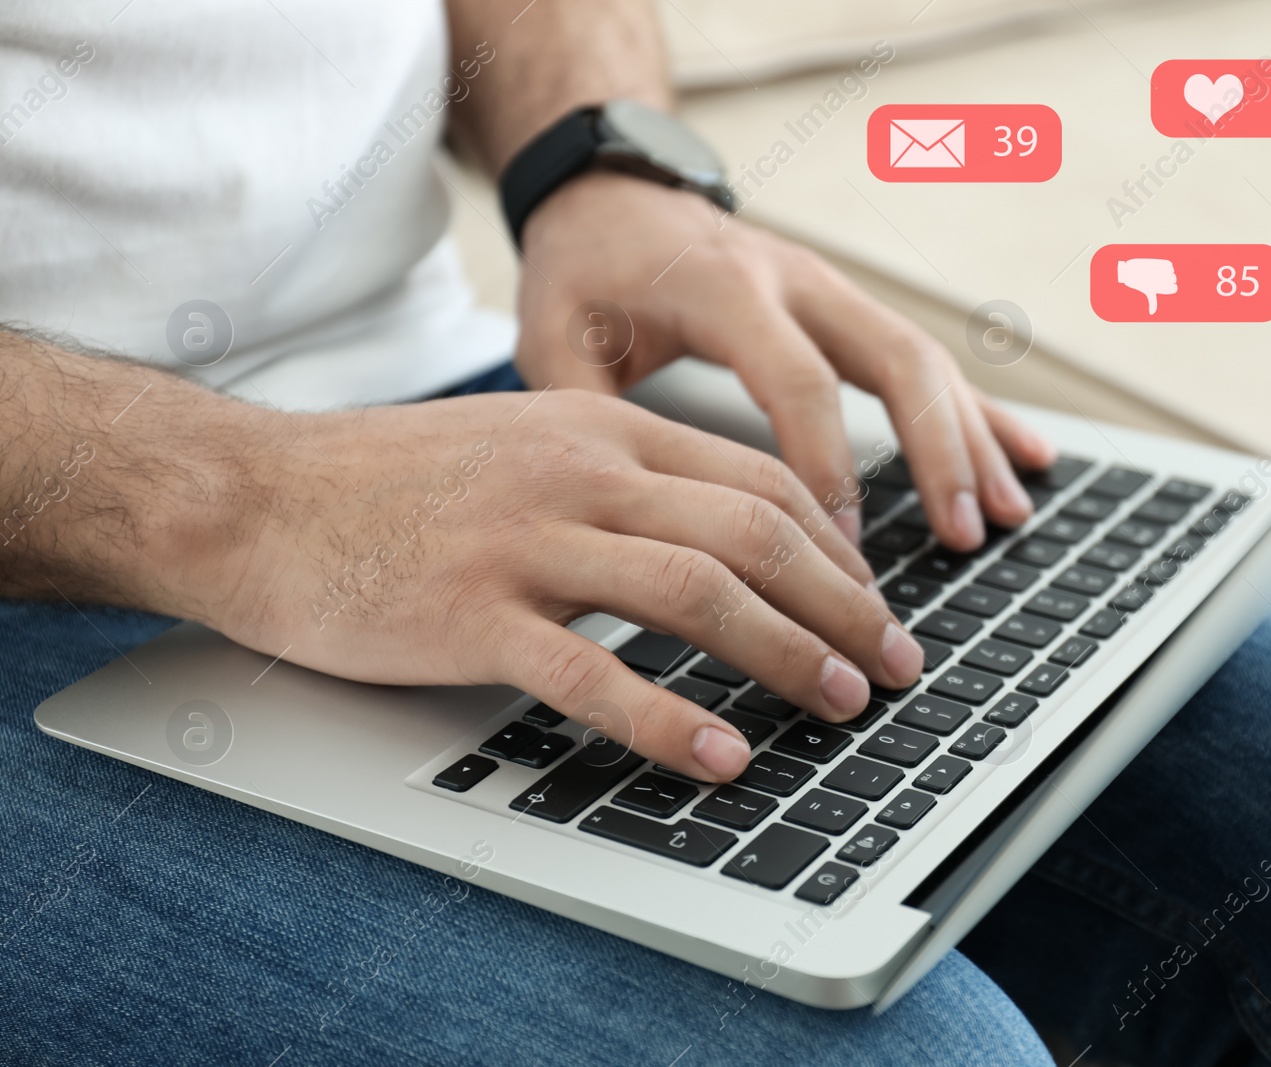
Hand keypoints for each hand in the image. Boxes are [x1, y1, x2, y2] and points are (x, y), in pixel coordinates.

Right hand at [212, 390, 923, 780]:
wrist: (254, 495)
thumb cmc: (390, 481)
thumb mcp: (523, 446)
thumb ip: (617, 479)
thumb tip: (716, 539)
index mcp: (601, 428)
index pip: (757, 481)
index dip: (837, 548)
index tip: (871, 601)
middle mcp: (578, 471)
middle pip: (753, 533)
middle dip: (843, 604)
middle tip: (893, 663)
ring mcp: (525, 539)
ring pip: (696, 592)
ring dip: (787, 652)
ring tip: (842, 703)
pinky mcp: (471, 613)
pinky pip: (592, 671)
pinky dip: (669, 719)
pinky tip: (720, 757)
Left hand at [513, 172, 1056, 549]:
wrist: (613, 192)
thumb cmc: (583, 269)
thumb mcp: (554, 336)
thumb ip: (589, 419)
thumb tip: (630, 523)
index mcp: (726, 288)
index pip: (799, 383)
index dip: (829, 471)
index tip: (845, 554)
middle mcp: (797, 280)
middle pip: (897, 359)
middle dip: (938, 453)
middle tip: (961, 537)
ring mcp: (833, 290)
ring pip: (927, 359)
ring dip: (971, 440)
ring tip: (1005, 518)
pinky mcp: (849, 308)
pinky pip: (928, 359)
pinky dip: (978, 414)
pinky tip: (1026, 460)